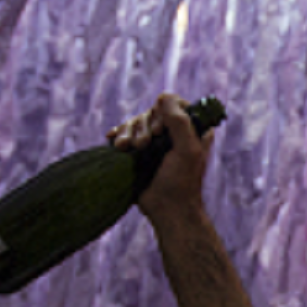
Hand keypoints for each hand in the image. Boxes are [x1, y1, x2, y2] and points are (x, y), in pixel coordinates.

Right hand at [111, 93, 210, 218]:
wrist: (166, 210)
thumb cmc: (182, 182)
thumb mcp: (187, 149)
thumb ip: (180, 121)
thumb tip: (162, 97)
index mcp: (193, 128)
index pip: (174, 103)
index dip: (162, 112)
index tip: (158, 130)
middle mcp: (174, 131)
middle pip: (151, 112)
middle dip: (142, 125)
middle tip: (143, 145)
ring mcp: (156, 141)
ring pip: (136, 122)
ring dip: (128, 132)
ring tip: (125, 148)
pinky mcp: (139, 152)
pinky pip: (125, 134)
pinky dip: (119, 135)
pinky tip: (113, 141)